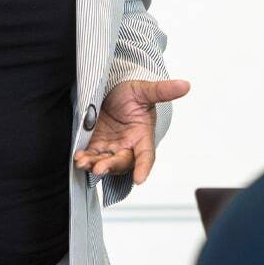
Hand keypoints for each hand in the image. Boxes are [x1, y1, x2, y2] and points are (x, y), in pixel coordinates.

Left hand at [73, 78, 190, 184]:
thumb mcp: (144, 90)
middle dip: (111, 166)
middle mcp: (127, 146)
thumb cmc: (130, 93)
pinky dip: (84, 159)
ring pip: (104, 162)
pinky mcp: (96, 145)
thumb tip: (185, 85)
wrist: (111, 90)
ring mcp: (111, 147)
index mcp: (142, 136)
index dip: (143, 167)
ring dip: (94, 165)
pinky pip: (91, 156)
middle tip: (100, 168)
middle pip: (122, 162)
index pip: (146, 155)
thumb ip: (162, 90)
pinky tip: (78, 158)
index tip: (139, 179)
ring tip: (83, 163)